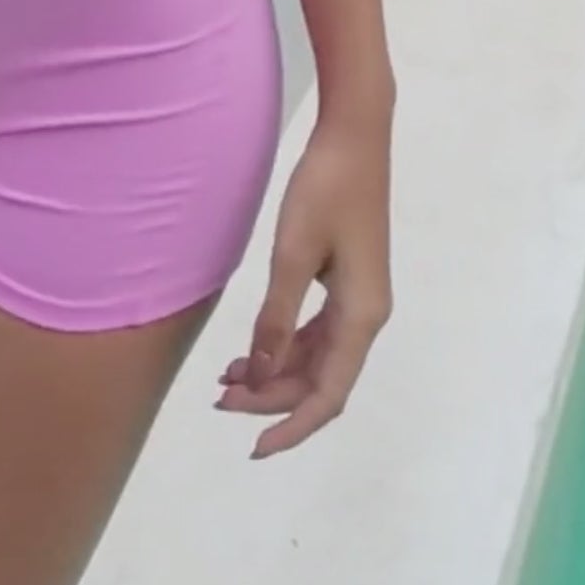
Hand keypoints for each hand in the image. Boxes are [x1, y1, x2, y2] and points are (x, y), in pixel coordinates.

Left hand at [218, 113, 392, 456]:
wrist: (355, 135)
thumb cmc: (325, 189)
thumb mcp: (292, 255)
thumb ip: (276, 320)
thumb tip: (258, 376)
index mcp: (361, 317)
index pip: (328, 394)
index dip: (293, 426)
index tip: (255, 449)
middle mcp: (366, 317)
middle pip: (320, 380)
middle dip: (272, 398)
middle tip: (218, 399)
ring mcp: (359, 300)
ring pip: (316, 359)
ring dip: (274, 373)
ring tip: (224, 378)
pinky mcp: (347, 281)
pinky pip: (316, 333)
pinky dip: (283, 346)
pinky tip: (249, 349)